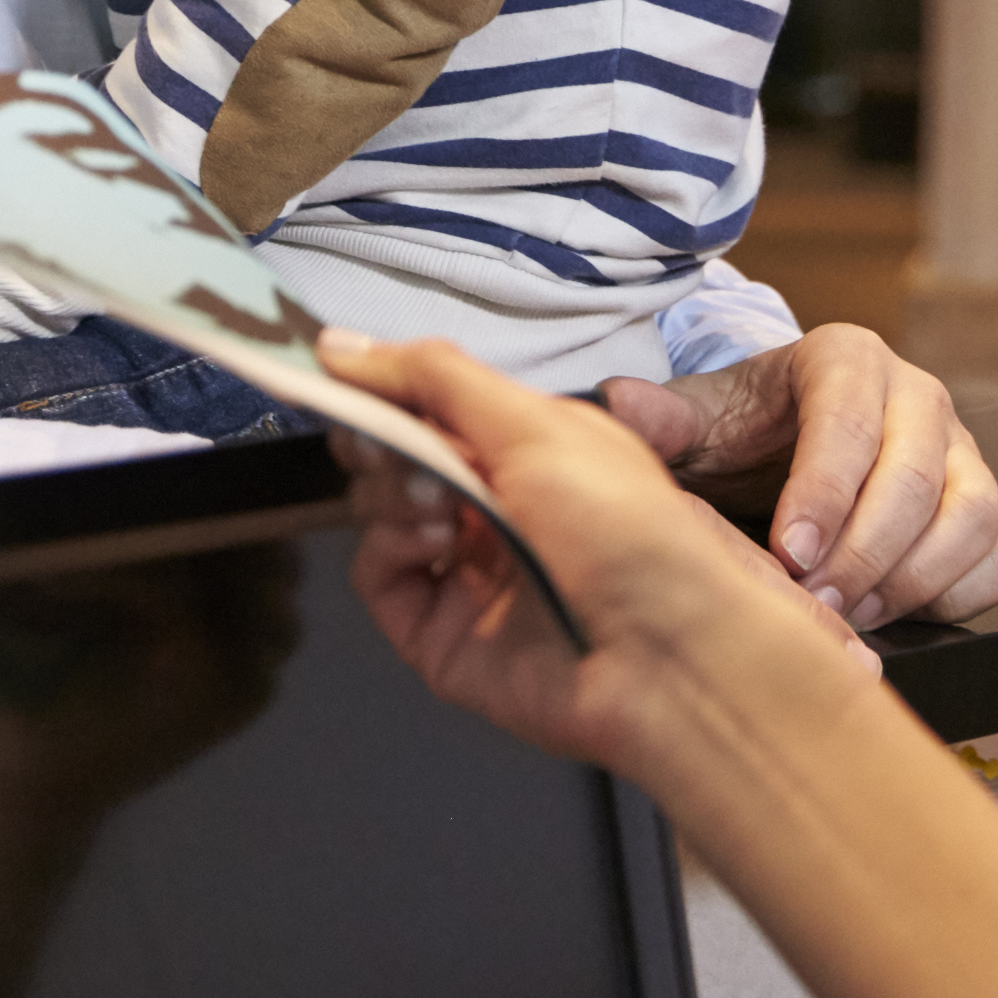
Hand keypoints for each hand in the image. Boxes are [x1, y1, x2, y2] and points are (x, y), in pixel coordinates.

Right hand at [321, 331, 876, 785]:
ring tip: (436, 499)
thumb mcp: (537, 424)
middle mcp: (492, 507)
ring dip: (393, 487)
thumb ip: (436, 378)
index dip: (388, 385)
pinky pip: (379, 573)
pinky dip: (390, 544)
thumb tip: (337, 343)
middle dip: (382, 433)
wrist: (661, 654)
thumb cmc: (620, 523)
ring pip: (380, 508)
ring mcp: (461, 571)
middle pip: (398, 455)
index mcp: (528, 452)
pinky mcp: (436, 632)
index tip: (336, 364)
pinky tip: (431, 538)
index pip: (434, 406)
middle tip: (379, 431)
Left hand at [600, 326, 997, 628]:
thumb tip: (619, 403)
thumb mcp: (693, 420)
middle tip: (811, 602)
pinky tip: (894, 611)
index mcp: (845, 360)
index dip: (824, 493)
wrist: (778, 453)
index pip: (850, 421)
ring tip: (845, 613)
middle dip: (863, 552)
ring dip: (910, 579)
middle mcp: (917, 397)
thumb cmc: (737, 436)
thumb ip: (659, 417)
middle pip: (917, 476)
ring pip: (972, 517)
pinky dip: (959, 593)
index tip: (788, 554)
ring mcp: (963, 454)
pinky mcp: (987, 507)